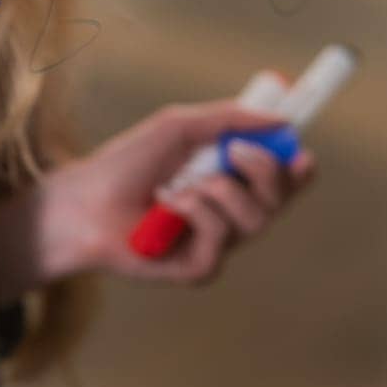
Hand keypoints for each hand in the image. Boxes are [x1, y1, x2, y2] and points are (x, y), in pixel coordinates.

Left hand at [65, 100, 316, 286]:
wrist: (85, 200)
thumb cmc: (128, 161)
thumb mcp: (180, 126)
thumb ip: (229, 119)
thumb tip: (283, 117)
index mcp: (231, 177)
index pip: (282, 178)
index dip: (299, 167)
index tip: (301, 150)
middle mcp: (230, 211)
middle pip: (280, 199)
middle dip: (266, 171)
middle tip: (235, 152)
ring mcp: (217, 242)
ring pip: (255, 220)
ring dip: (219, 192)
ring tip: (180, 184)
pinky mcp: (200, 268)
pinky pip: (220, 241)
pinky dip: (195, 214)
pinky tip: (167, 207)